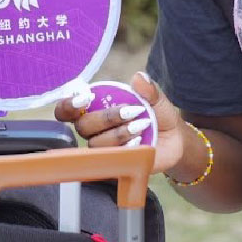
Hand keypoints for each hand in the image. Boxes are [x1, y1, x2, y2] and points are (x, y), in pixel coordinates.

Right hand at [59, 71, 188, 174]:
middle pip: (82, 126)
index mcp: (96, 109)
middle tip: (133, 111)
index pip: (66, 110)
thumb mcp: (157, 101)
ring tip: (142, 126)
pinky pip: (110, 159)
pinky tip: (139, 142)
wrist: (175, 141)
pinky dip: (125, 148)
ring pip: (96, 143)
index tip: (85, 99)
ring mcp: (102, 149)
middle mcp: (94, 130)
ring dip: (119, 133)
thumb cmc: (159, 117)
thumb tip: (138, 77)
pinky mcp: (112, 165)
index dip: (68, 106)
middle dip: (106, 117)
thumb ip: (148, 90)